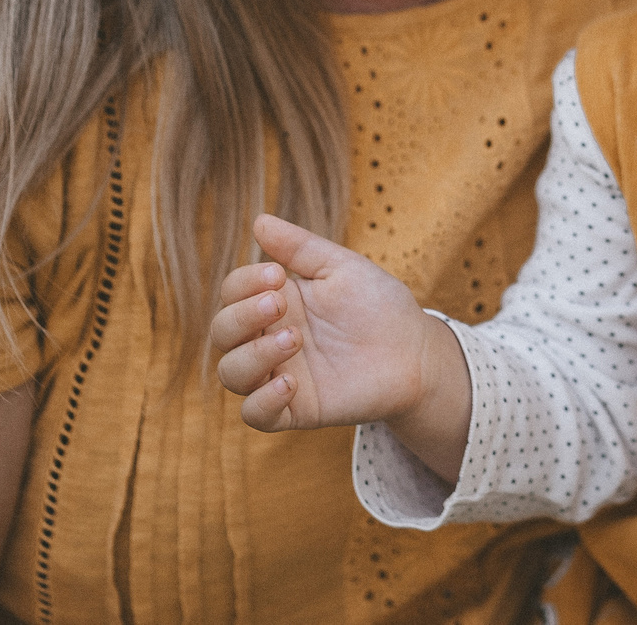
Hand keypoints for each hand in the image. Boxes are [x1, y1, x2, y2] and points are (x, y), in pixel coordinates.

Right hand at [211, 213, 449, 434]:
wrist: (414, 351)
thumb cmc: (378, 305)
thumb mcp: (340, 267)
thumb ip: (299, 247)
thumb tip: (258, 220)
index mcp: (275, 302)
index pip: (232, 292)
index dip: (243, 284)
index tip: (276, 275)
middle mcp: (268, 338)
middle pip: (222, 332)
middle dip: (242, 315)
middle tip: (281, 303)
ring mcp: (279, 374)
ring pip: (230, 373)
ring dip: (253, 354)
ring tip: (295, 339)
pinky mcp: (295, 410)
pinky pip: (255, 414)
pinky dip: (262, 400)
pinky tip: (290, 383)